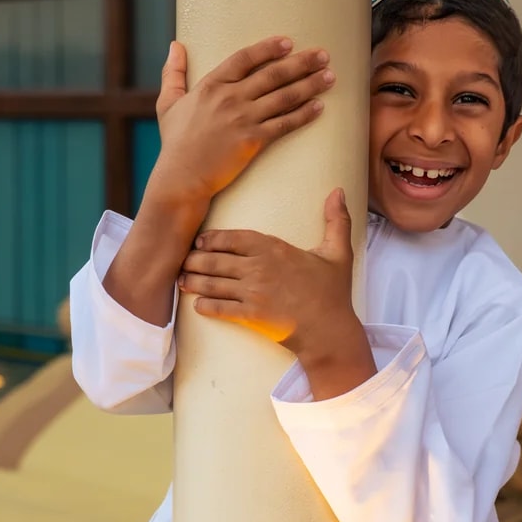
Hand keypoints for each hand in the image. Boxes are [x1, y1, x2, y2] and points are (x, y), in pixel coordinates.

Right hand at [150, 37, 334, 209]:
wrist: (181, 178)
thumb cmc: (175, 143)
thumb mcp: (168, 103)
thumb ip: (173, 73)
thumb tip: (174, 45)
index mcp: (211, 85)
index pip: (245, 59)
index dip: (268, 48)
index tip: (289, 42)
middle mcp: (230, 98)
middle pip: (272, 74)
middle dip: (301, 63)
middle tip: (323, 55)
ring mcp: (242, 119)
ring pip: (283, 97)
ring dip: (310, 85)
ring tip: (329, 76)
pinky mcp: (252, 141)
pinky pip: (284, 124)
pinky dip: (303, 114)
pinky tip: (319, 107)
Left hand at [180, 190, 376, 398]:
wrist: (330, 330)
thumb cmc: (333, 293)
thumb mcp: (338, 253)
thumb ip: (336, 221)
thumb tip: (339, 191)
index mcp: (275, 249)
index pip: (234, 238)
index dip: (212, 239)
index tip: (200, 241)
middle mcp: (259, 267)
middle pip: (216, 260)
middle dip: (195, 260)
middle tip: (184, 262)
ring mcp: (252, 292)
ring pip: (213, 284)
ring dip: (193, 282)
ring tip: (182, 281)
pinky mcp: (250, 316)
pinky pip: (220, 308)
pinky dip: (206, 306)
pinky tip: (197, 305)